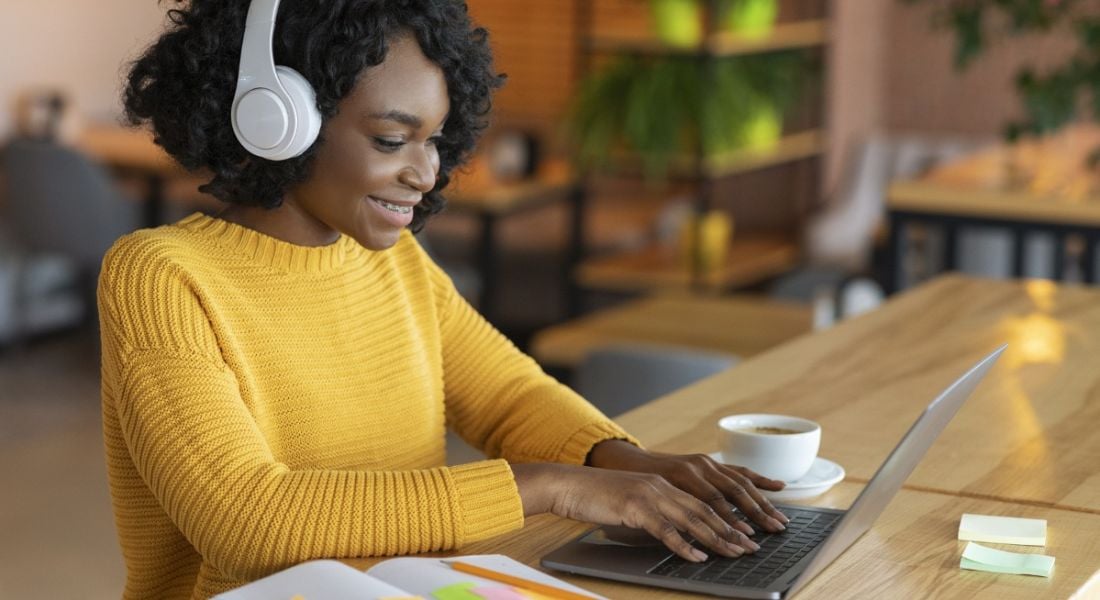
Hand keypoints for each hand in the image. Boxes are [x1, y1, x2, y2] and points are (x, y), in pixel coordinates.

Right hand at [512, 463, 758, 562]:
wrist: (569, 484)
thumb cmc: (598, 496)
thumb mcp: (634, 501)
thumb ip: (657, 511)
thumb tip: (679, 532)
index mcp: (665, 482)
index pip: (705, 499)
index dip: (730, 516)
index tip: (749, 532)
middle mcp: (662, 485)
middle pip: (706, 508)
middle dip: (733, 529)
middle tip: (752, 546)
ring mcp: (649, 494)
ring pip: (692, 518)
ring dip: (717, 538)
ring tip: (735, 552)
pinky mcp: (634, 507)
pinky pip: (664, 529)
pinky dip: (683, 545)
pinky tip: (696, 557)